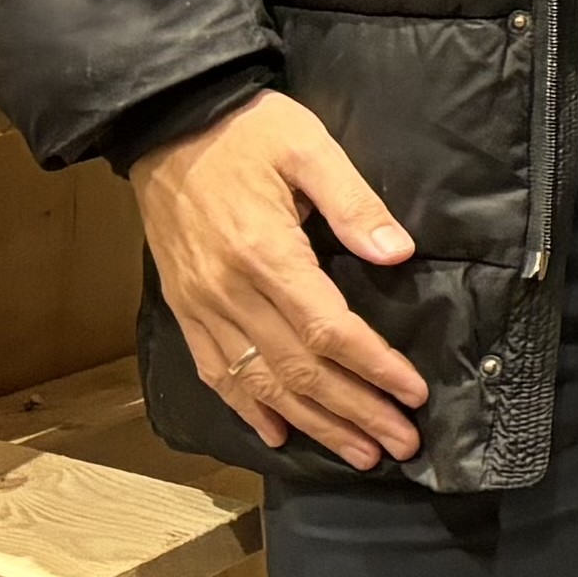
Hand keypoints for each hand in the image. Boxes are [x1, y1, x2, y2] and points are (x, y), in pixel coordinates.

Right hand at [131, 92, 428, 469]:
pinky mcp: (182, 306)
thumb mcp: (308, 147)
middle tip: (401, 445)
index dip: (374, 367)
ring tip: (358, 453)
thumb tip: (398, 253)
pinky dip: (246, 408)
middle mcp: (228, 292)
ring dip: (311, 423)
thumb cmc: (246, 131)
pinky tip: (275, 433)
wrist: (163, 124)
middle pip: (298, 370)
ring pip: (259, 382)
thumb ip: (354, 203)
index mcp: (265, 254)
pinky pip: (214, 370)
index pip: (329, 330)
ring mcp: (200, 305)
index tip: (414, 394)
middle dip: (354, 412)